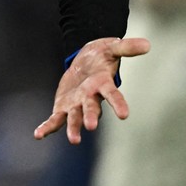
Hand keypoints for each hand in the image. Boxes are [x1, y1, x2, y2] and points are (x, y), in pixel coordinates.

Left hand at [33, 36, 150, 143]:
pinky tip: (38, 135)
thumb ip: (126, 47)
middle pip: (91, 108)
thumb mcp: (112, 47)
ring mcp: (77, 104)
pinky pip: (56, 119)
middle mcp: (91, 97)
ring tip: (74, 140)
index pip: (113, 94)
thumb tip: (147, 44)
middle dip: (90, 117)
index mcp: (103, 84)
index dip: (118, 104)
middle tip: (90, 127)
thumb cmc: (101, 56)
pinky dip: (48, 127)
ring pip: (75, 118)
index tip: (124, 115)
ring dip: (73, 128)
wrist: (85, 60)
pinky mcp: (64, 107)